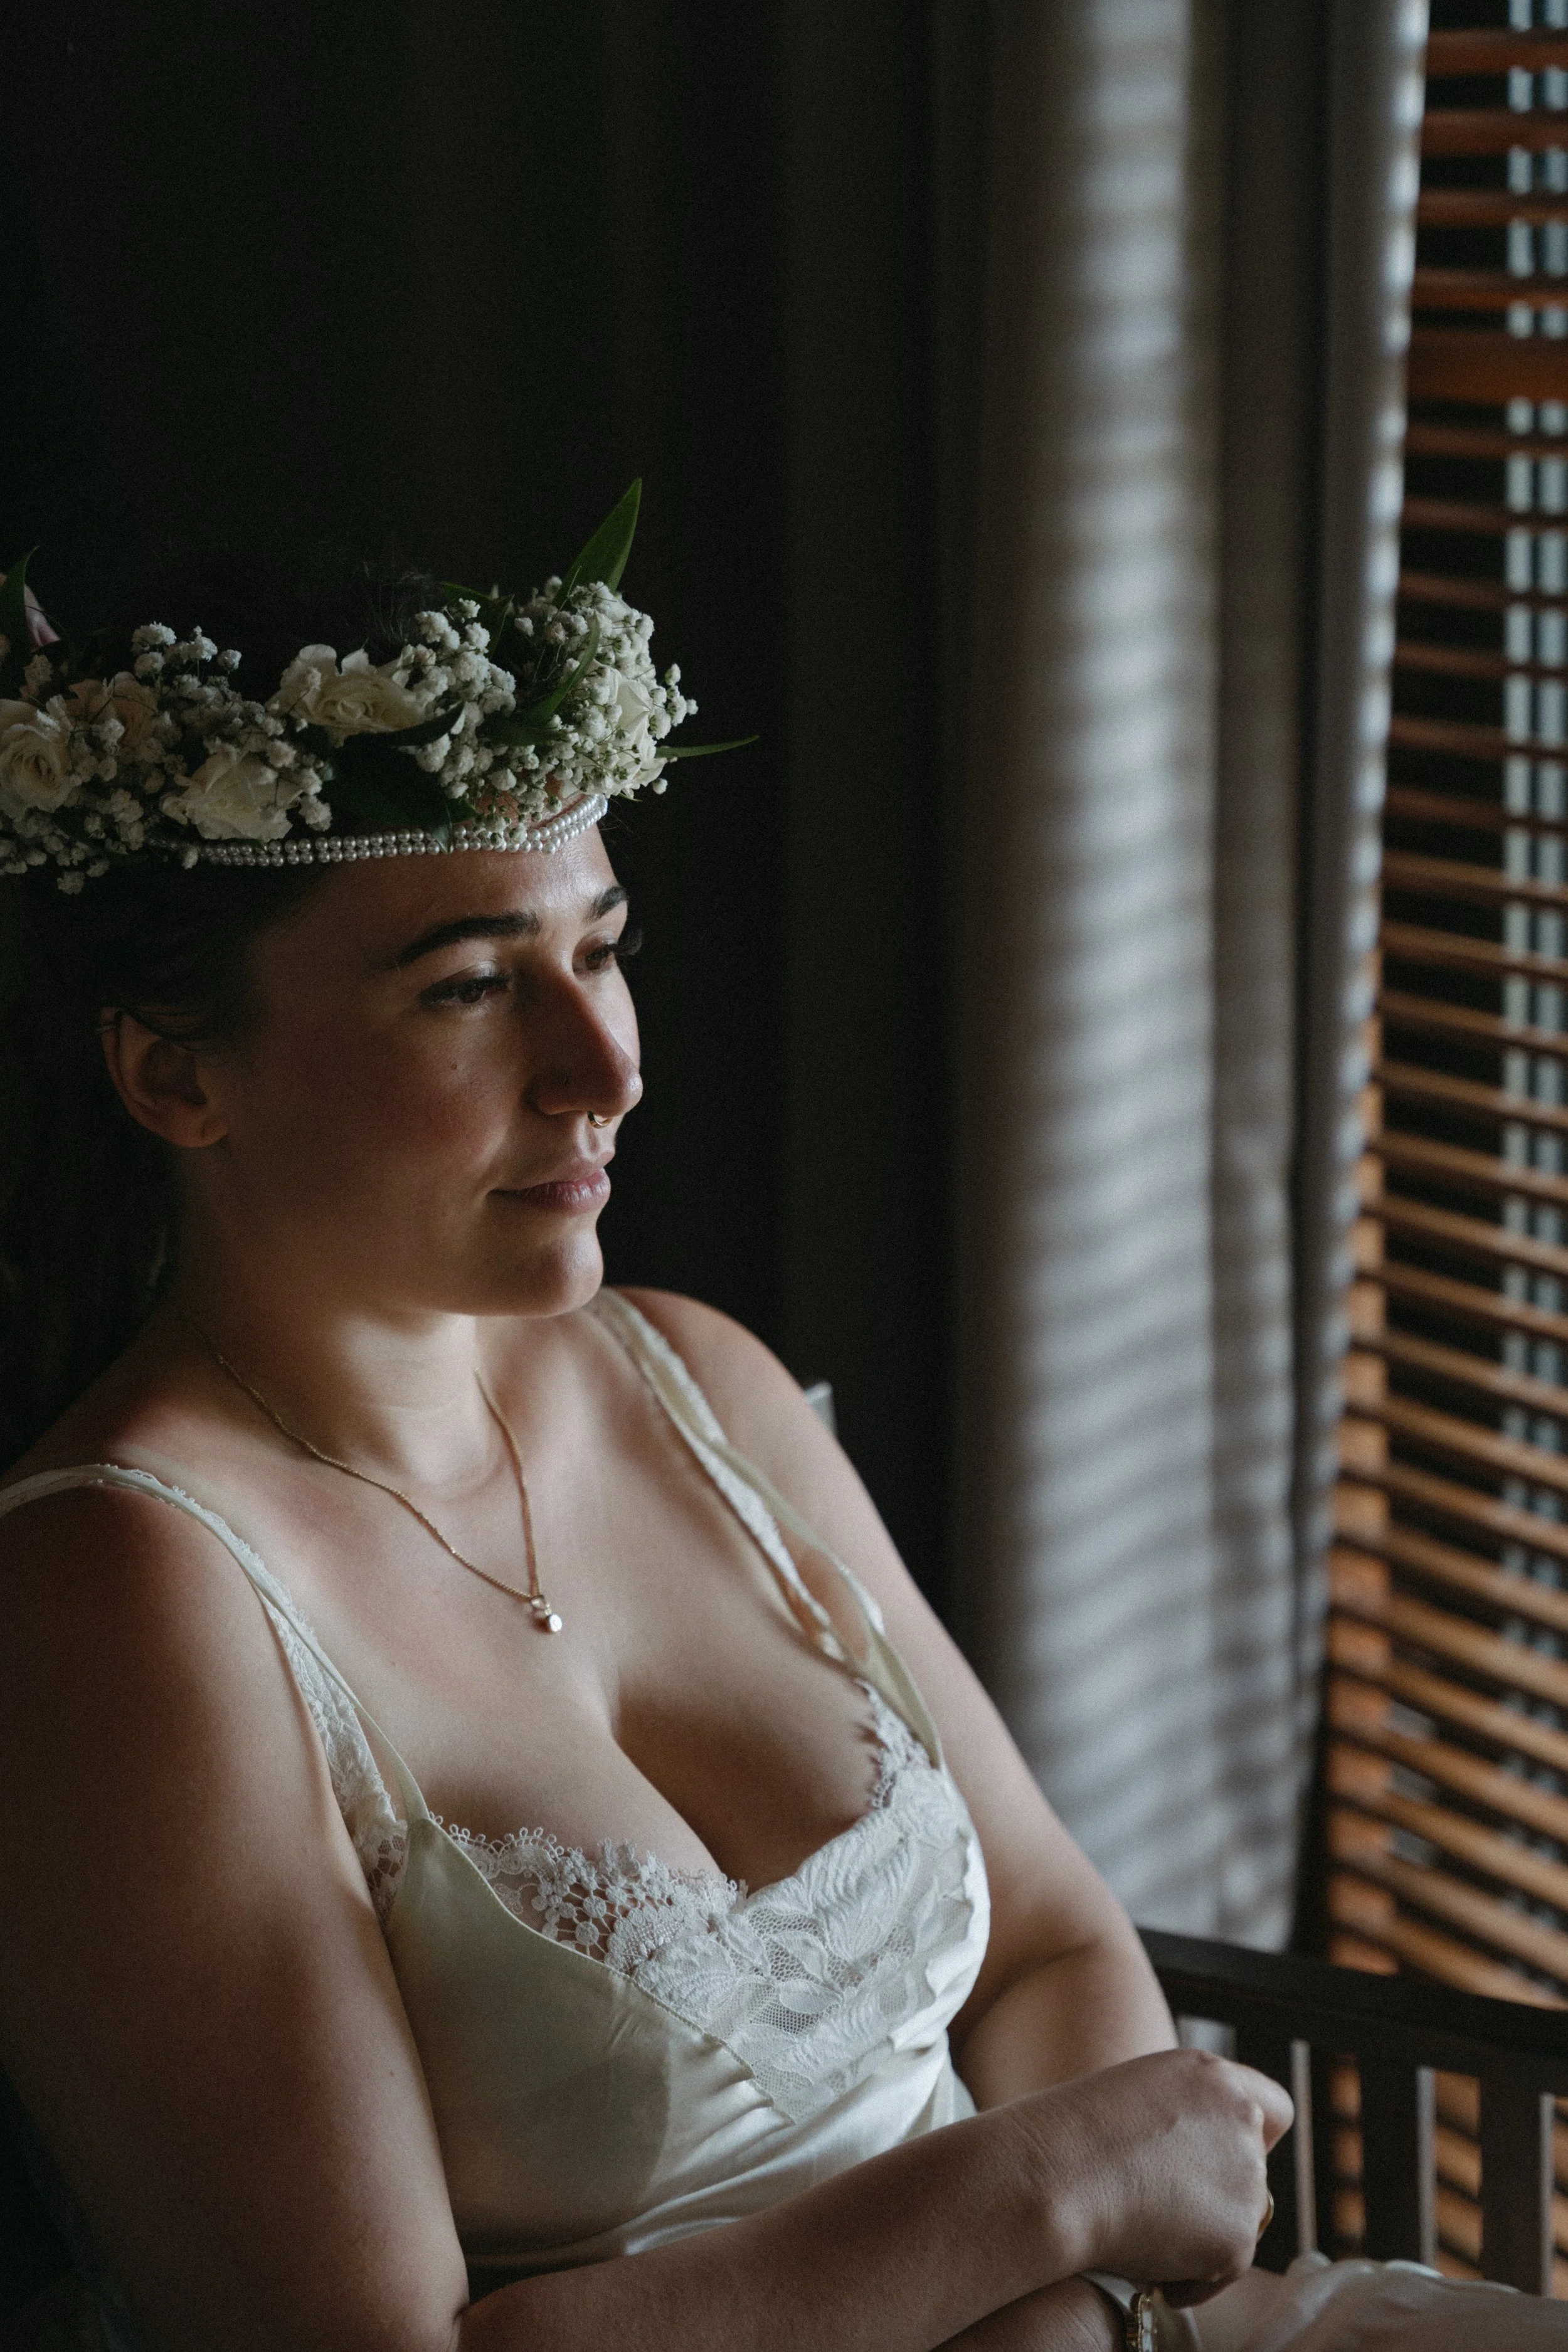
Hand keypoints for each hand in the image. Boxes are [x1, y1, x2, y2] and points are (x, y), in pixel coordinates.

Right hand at [1018, 2048, 1290, 2299]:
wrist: (1057, 2176)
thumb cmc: (1072, 2136)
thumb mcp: (1136, 2096)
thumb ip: (1184, 2116)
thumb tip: (1197, 2165)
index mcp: (1213, 2076)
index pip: (1274, 2109)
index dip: (1254, 2138)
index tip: (1215, 2160)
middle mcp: (1242, 2121)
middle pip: (1252, 2172)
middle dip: (1216, 2192)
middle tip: (1161, 2206)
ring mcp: (1246, 2180)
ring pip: (1239, 2220)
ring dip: (1204, 2233)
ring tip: (1145, 2231)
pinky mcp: (1238, 2238)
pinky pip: (1224, 2269)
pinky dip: (1192, 2276)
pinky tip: (1148, 2264)